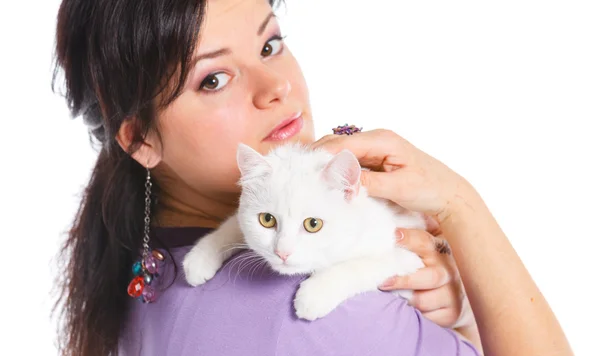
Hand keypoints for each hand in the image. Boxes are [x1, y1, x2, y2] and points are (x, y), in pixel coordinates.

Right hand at [311, 129, 473, 221]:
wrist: (448, 195)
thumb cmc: (429, 188)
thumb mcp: (397, 187)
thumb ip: (368, 183)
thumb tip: (340, 180)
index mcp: (382, 140)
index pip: (342, 144)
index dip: (321, 156)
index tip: (304, 170)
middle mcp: (376, 140)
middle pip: (337, 145)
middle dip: (318, 158)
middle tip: (298, 174)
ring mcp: (375, 150)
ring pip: (341, 154)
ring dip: (326, 165)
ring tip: (306, 178)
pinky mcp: (374, 161)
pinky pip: (349, 163)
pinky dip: (337, 171)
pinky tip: (325, 181)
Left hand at [380, 220, 474, 328]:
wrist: (453, 295)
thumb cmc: (429, 265)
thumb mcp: (424, 248)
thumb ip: (409, 239)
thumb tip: (384, 228)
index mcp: (439, 249)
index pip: (425, 242)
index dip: (409, 238)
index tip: (393, 236)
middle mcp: (448, 271)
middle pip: (430, 276)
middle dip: (404, 280)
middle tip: (382, 283)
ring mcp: (452, 293)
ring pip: (425, 300)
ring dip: (406, 300)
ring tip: (392, 299)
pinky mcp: (451, 313)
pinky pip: (429, 318)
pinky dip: (415, 316)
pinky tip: (407, 311)